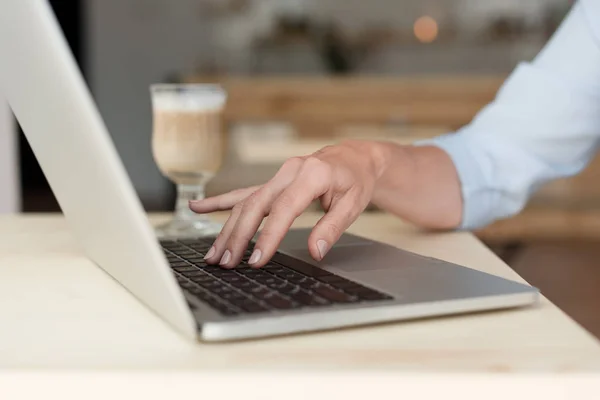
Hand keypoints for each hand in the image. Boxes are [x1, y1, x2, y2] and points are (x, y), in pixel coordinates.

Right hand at [189, 140, 388, 267]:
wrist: (354, 158)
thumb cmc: (356, 180)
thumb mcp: (354, 204)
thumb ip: (332, 228)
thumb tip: (316, 251)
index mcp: (311, 174)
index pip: (283, 209)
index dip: (268, 236)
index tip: (256, 260)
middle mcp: (289, 172)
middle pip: (255, 205)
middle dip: (238, 236)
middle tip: (226, 263)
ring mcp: (278, 175)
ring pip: (245, 202)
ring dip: (227, 228)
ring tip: (212, 254)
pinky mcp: (272, 182)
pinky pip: (243, 192)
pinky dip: (219, 201)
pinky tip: (198, 207)